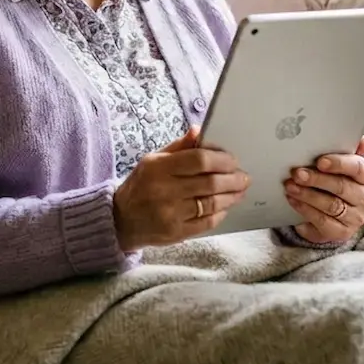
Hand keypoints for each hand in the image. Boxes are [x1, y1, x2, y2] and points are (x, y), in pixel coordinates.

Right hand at [113, 127, 249, 252]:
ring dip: (231, 196)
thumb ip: (178, 147)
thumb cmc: (140, 186)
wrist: (120, 220)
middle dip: (233, 179)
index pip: (199, 160)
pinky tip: (225, 206)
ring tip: (240, 190)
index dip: (221, 160)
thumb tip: (199, 131)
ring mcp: (171, 214)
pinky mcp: (176, 233)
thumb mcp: (153, 160)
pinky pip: (207, 222)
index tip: (232, 161)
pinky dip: (220, 213)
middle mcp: (164, 191)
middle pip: (210, 183)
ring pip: (212, 204)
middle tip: (244, 177)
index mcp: (158, 168)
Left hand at [285, 136, 363, 244]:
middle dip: (316, 179)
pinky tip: (293, 201)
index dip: (339, 163)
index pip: (357, 167)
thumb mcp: (339, 167)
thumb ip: (346, 150)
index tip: (319, 161)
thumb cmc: (334, 184)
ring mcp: (354, 217)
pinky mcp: (341, 232)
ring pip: (330, 205)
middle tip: (296, 173)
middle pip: (341, 187)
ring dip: (307, 195)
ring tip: (289, 186)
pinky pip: (322, 221)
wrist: (332, 216)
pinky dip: (305, 210)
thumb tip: (361, 140)